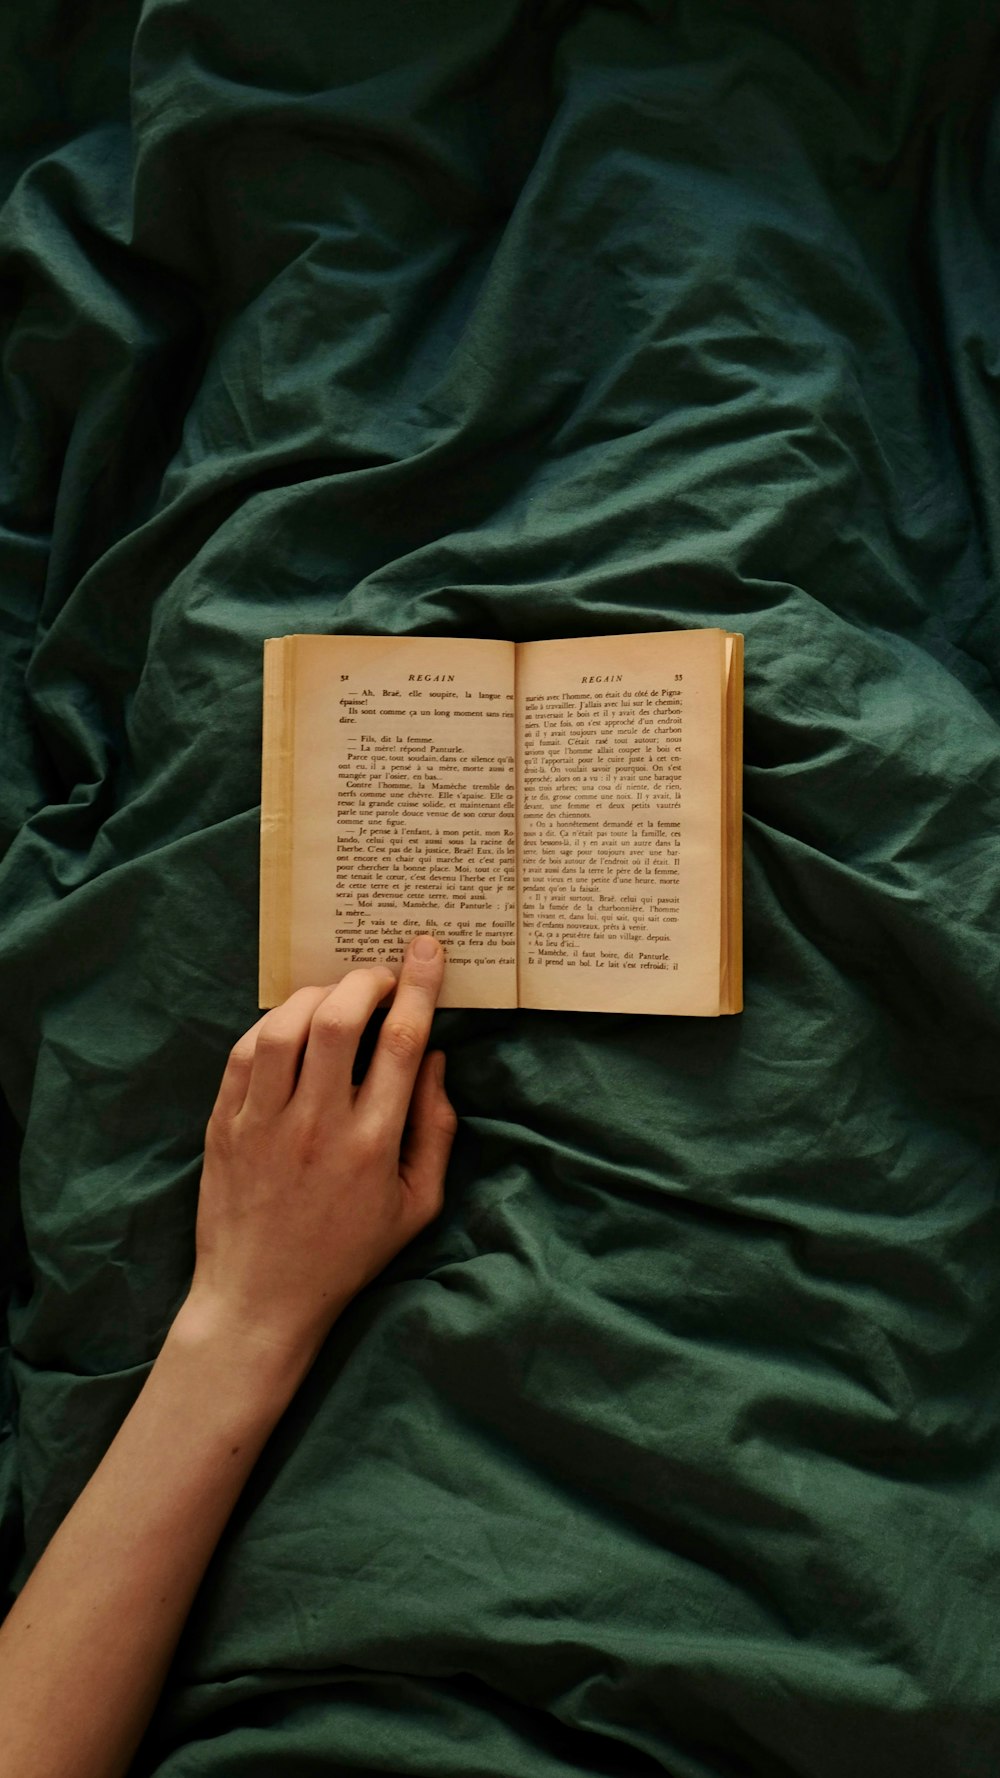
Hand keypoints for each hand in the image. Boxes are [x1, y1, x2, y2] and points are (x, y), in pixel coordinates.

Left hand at [177, 933, 455, 1379]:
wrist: (261, 1298)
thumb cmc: (348, 1255)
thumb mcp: (417, 1206)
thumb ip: (436, 1130)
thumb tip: (436, 1061)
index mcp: (373, 1144)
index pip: (400, 1043)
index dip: (417, 986)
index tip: (426, 950)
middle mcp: (317, 1125)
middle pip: (338, 1021)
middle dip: (365, 980)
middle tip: (379, 976)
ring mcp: (263, 1123)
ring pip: (285, 1028)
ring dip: (315, 995)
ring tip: (335, 995)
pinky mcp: (224, 1125)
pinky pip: (244, 1052)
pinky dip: (271, 1024)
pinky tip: (290, 1024)